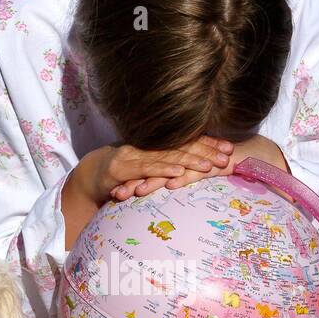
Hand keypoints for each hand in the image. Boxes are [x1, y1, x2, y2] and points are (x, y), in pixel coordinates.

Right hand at [71, 137, 232, 205]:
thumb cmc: (123, 175)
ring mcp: (133, 154)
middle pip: (181, 146)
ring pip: (167, 156)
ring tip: (210, 165)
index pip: (187, 140)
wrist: (89, 177)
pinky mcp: (122, 168)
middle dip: (206, 151)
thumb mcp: (149, 169)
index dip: (208, 143)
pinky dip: (164, 170)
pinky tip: (179, 172)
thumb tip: (196, 167)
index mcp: (156, 144)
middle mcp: (146, 145)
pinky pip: (147, 168)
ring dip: (190, 160)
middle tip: (228, 157)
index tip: (229, 147)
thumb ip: (169, 166)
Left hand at [111, 134, 288, 198]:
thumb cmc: (226, 166)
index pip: (151, 168)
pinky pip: (197, 172)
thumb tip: (165, 188)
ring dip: (152, 182)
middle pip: (155, 169)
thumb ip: (183, 178)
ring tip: (135, 192)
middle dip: (134, 181)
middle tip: (115, 194)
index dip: (133, 179)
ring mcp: (199, 159)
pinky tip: (170, 186)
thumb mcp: (199, 174)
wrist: (254, 154)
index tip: (115, 191)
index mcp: (179, 158)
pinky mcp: (214, 164)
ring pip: (171, 170)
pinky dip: (184, 177)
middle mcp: (185, 156)